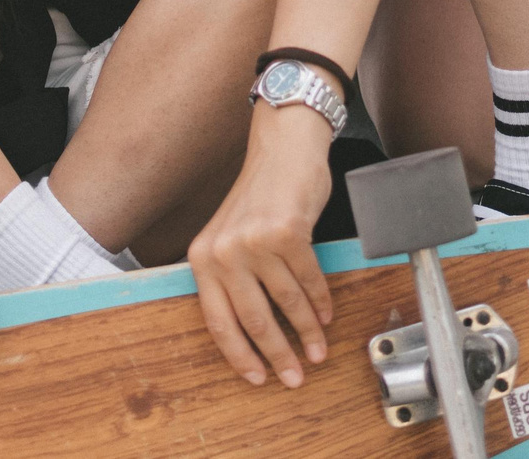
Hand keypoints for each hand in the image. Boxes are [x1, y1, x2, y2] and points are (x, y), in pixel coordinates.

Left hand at [187, 103, 335, 388]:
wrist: (283, 149)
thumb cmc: (260, 197)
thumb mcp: (231, 238)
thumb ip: (233, 278)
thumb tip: (255, 336)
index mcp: (202, 257)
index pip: (218, 321)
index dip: (239, 356)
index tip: (257, 378)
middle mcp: (223, 251)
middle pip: (253, 320)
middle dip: (278, 355)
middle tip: (295, 377)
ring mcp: (254, 240)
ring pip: (286, 303)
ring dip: (307, 333)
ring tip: (318, 350)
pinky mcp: (286, 232)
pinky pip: (309, 280)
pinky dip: (320, 302)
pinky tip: (326, 316)